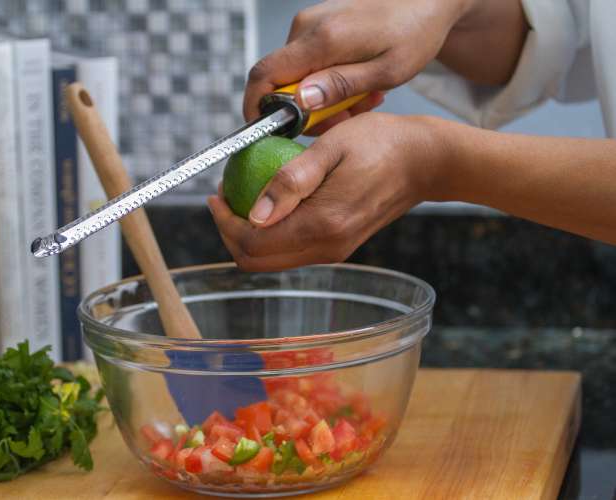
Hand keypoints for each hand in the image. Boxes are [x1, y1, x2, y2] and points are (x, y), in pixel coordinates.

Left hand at [208, 113, 447, 270]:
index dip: (224, 223)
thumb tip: (253, 214)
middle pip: (257, 260)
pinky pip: (291, 250)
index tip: (216, 195)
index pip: (253, 243)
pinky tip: (269, 202)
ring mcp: (334, 250)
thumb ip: (290, 181)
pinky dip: (271, 232)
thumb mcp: (331, 148)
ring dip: (249, 232)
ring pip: (272, 259)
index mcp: (322, 226)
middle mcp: (327, 248)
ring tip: (241, 196)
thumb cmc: (381, 143)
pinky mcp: (339, 245)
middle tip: (224, 197)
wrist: (425, 161)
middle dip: (230, 232)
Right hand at [243, 0, 471, 132]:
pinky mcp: (316, 26)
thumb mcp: (386, 70)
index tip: (269, 132)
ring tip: (361, 100)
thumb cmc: (415, 33)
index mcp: (323, 38)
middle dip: (306, 111)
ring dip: (322, 99)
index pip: (265, 74)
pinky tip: (357, 85)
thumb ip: (341, 86)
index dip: (257, 107)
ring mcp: (310, 24)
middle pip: (281, 82)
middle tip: (344, 119)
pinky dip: (327, 83)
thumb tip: (299, 101)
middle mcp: (307, 27)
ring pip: (297, 76)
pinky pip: (309, 64)